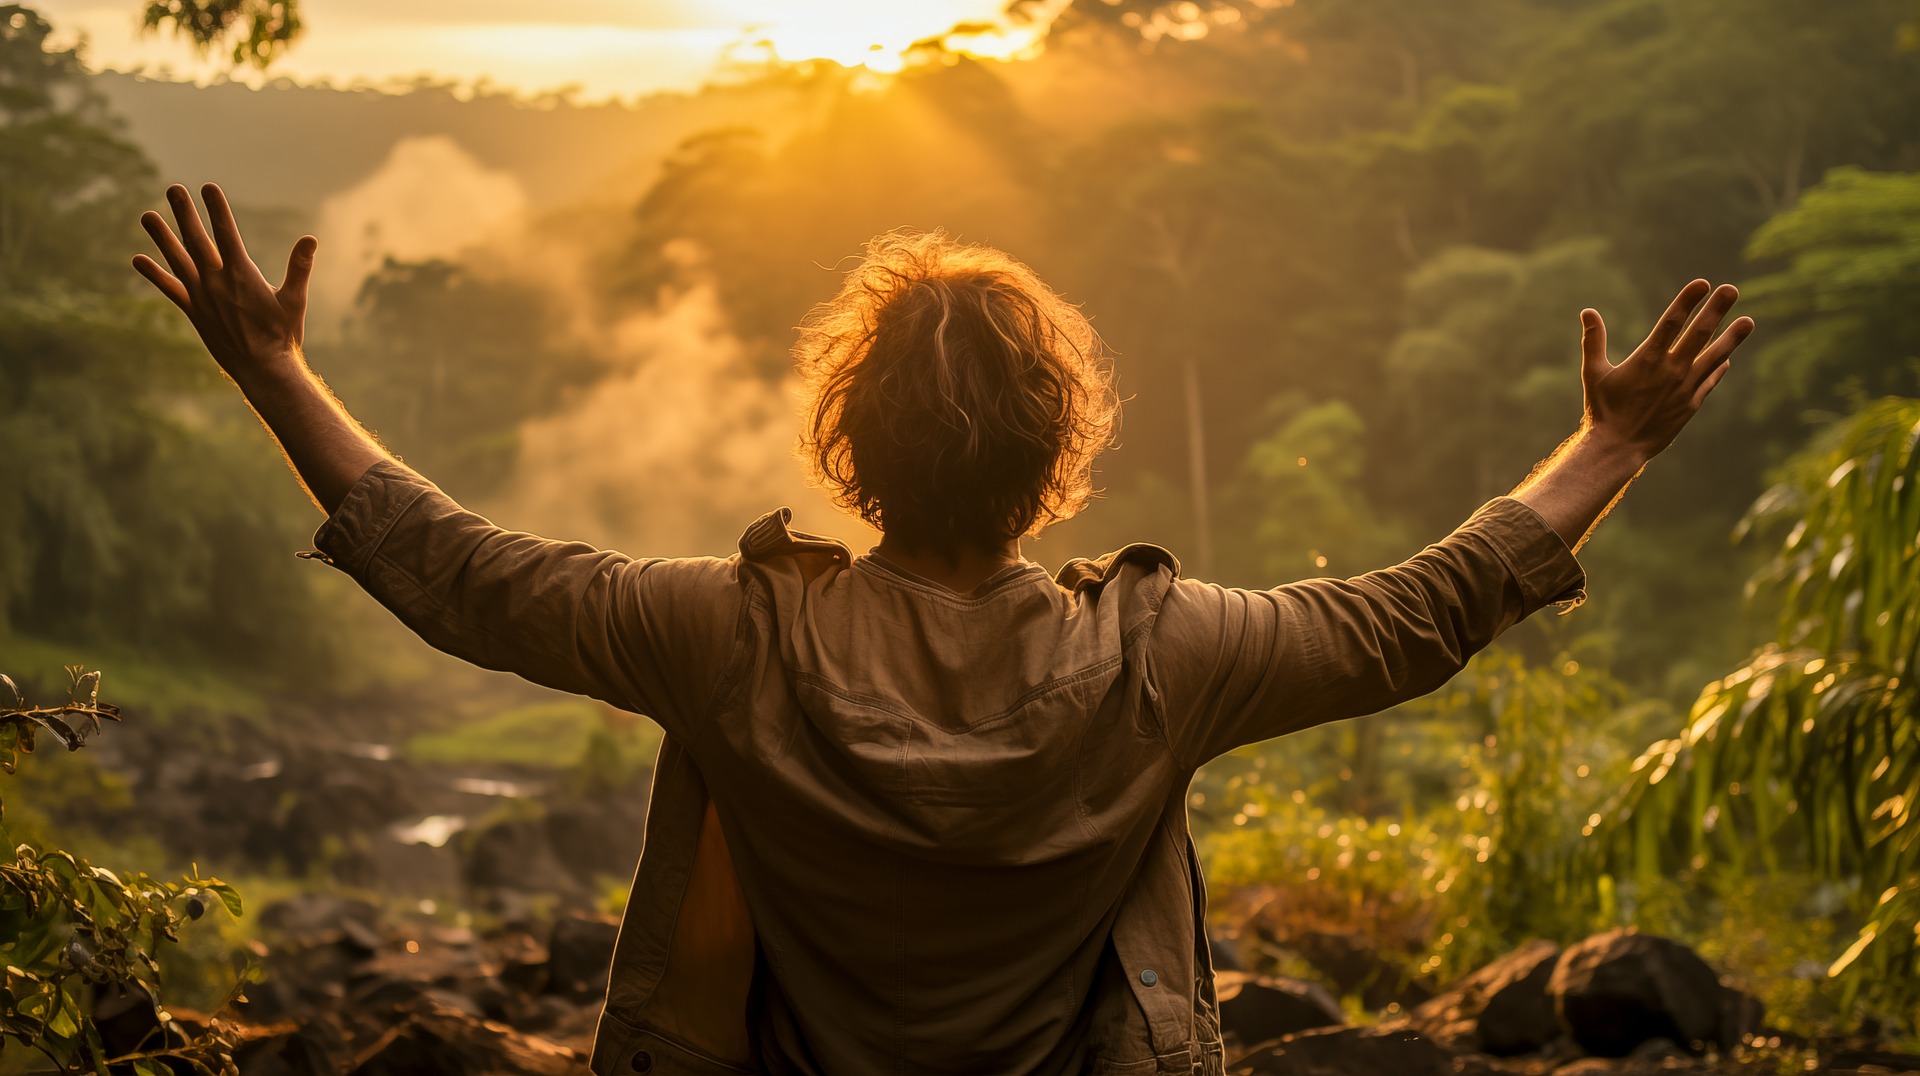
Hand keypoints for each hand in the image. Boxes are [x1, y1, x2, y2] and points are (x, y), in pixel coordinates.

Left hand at [133, 182, 317, 382]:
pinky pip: (170, 289)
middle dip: (185, 213)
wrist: (263, 370)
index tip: (208, 187)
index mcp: (242, 275)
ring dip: (162, 237)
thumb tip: (310, 239)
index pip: (226, 233)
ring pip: (178, 260)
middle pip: (197, 240)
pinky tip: (139, 259)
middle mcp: (217, 282)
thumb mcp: (294, 299)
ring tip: (147, 215)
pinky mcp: (194, 312)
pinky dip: (155, 274)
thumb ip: (300, 267)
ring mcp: (202, 297)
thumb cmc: (283, 334)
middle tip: (174, 189)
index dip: (216, 209)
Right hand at [1580, 279, 1753, 461]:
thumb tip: (1587, 311)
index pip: (1671, 322)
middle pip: (1699, 334)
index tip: (1702, 283)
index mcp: (1647, 359)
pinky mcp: (1691, 405)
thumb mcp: (1593, 373)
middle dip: (1716, 310)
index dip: (1688, 301)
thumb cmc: (1602, 409)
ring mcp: (1685, 388)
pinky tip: (1727, 358)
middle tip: (1732, 289)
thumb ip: (1593, 341)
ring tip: (1748, 321)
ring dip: (1732, 338)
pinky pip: (1710, 381)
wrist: (1618, 448)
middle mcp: (1671, 371)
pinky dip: (1719, 367)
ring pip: (1714, 357)